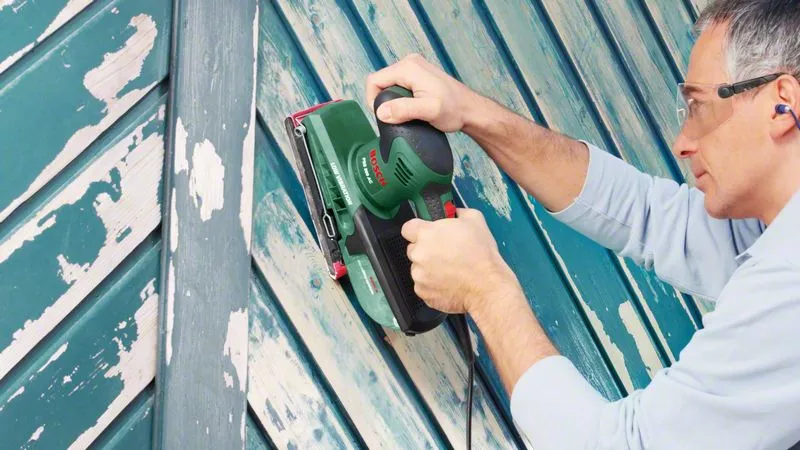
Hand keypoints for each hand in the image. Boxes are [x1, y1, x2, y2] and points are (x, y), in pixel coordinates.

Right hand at [365, 53, 479, 131]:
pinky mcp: (418, 75)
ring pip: (389, 85)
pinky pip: (399, 86)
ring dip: (393, 101)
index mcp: (408, 67)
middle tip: (397, 118)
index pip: (374, 80)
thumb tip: (381, 112)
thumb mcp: (428, 111)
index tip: (383, 117)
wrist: (471, 109)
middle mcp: (409, 63)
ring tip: (407, 114)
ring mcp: (414, 68)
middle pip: (381, 82)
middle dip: (384, 101)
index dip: (373, 100)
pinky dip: (401, 99)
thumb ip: (405, 110)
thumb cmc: (454, 109)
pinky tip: (412, 109)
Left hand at [400, 207, 517, 314]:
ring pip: (418, 269)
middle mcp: (418, 254)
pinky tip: (449, 282)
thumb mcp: (475, 220)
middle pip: (413, 249)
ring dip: (429, 268)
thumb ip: (459, 213)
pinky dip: (432, 285)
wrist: (486, 285)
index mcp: (426, 234)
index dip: (417, 230)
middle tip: (445, 253)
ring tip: (450, 270)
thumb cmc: (481, 255)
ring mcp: (419, 275)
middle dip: (426, 250)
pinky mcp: (423, 292)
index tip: (426, 234)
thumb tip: (455, 213)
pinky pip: (423, 286)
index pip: (408, 228)